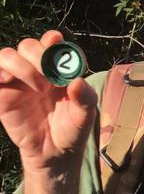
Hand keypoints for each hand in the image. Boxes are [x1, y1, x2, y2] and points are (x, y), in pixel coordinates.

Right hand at [0, 31, 97, 171]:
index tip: (56, 43)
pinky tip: (8, 80)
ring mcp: (17, 81)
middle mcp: (35, 70)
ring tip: (39, 88)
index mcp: (56, 68)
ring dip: (21, 66)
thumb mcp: (85, 116)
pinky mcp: (2, 95)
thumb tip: (77, 82)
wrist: (54, 153)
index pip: (50, 42)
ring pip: (7, 55)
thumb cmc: (71, 129)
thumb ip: (85, 98)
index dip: (51, 40)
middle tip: (51, 80)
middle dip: (38, 56)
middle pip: (28, 46)